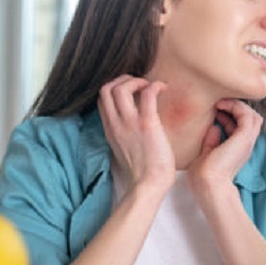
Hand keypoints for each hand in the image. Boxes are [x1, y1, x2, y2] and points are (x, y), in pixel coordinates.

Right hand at [97, 75, 174, 192]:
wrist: (149, 185)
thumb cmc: (142, 171)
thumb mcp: (124, 149)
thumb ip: (123, 134)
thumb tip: (133, 125)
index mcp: (110, 130)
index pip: (102, 100)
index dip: (114, 88)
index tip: (130, 90)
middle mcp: (115, 124)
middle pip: (106, 89)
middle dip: (122, 79)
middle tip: (139, 84)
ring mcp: (129, 123)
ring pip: (120, 88)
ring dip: (135, 80)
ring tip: (148, 86)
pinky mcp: (147, 123)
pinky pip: (147, 94)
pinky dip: (155, 85)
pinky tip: (164, 88)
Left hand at [188, 98, 261, 195]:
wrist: (208, 184)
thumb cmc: (203, 175)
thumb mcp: (207, 152)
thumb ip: (211, 140)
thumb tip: (214, 127)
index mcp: (238, 149)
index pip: (242, 126)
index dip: (230, 115)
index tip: (215, 110)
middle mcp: (245, 144)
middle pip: (251, 118)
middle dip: (236, 107)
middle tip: (219, 103)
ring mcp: (247, 141)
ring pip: (252, 114)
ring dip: (237, 105)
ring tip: (221, 102)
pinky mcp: (244, 137)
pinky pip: (246, 114)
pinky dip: (235, 106)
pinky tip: (221, 105)